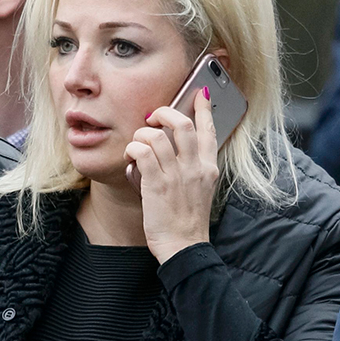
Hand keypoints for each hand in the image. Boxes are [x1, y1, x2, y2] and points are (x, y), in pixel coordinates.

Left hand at [124, 88, 219, 264]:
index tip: (200, 94)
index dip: (203, 109)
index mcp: (209, 168)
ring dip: (142, 134)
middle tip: (153, 117)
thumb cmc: (188, 222)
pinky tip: (130, 157)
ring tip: (137, 143)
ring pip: (157, 135)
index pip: (209, 130)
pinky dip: (132, 148)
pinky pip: (142, 152)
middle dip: (164, 113)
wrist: (184, 246)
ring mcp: (176, 175)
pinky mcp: (157, 183)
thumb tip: (174, 150)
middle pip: (182, 124)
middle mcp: (195, 167)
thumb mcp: (200, 191)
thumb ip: (193, 169)